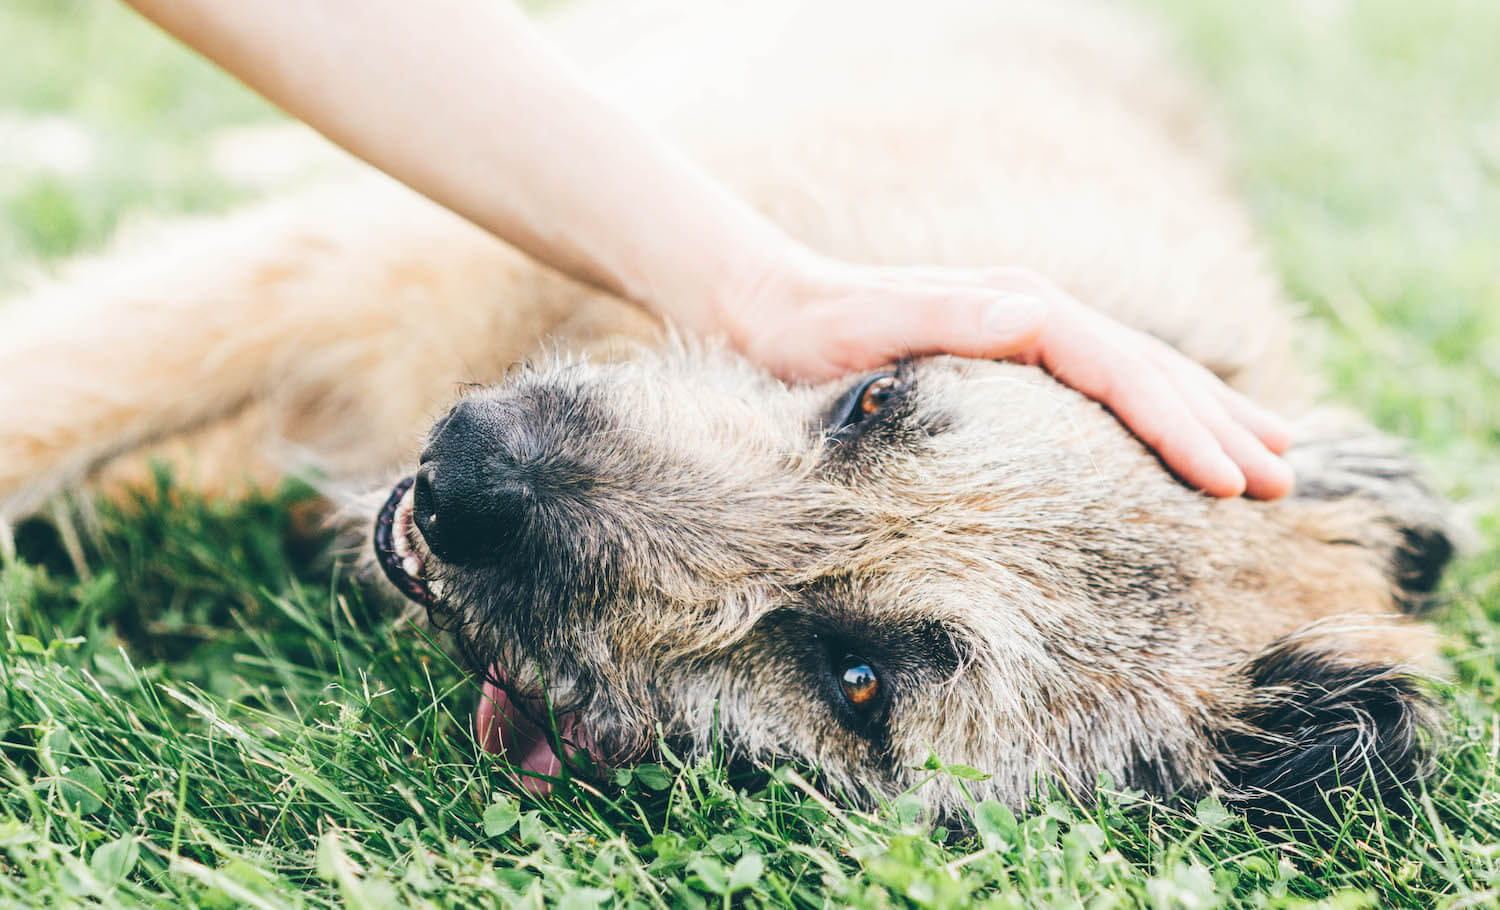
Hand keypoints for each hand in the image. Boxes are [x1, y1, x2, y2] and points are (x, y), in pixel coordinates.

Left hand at [720, 256, 1294, 499]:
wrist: (775, 309)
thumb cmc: (815, 333)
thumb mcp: (872, 326)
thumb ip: (952, 318)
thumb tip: (1039, 313)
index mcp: (1021, 312)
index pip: (1125, 372)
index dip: (1184, 427)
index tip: (1233, 482)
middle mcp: (1038, 314)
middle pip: (1154, 371)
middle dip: (1222, 428)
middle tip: (1288, 484)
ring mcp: (1033, 330)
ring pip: (1146, 374)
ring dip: (1211, 416)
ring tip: (1279, 454)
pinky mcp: (1019, 354)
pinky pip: (1111, 387)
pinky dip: (1162, 411)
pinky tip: (1186, 436)